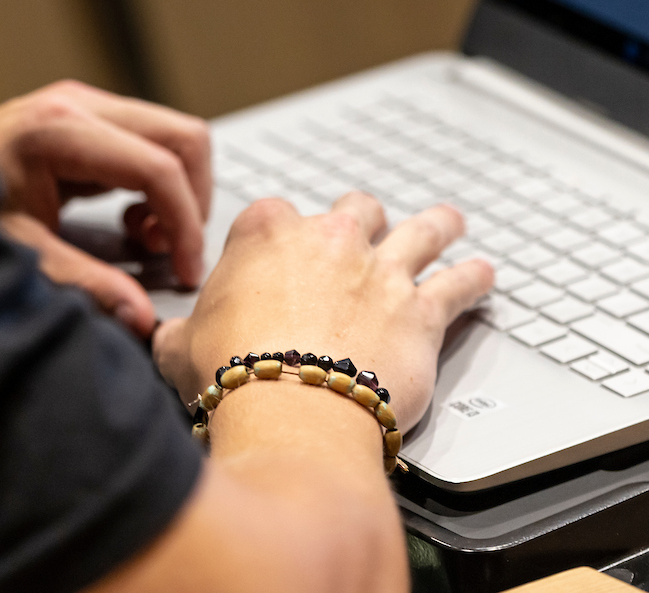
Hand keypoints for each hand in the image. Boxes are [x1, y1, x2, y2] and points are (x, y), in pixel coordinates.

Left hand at [0, 80, 211, 337]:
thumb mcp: (18, 256)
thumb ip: (84, 285)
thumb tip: (142, 318)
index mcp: (58, 130)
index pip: (158, 168)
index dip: (184, 224)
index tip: (185, 270)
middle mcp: (77, 105)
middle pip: (183, 138)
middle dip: (193, 202)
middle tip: (174, 252)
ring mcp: (86, 105)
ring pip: (177, 138)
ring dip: (180, 194)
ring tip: (148, 240)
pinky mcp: (91, 118)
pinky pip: (155, 145)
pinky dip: (160, 187)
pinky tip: (132, 222)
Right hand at [154, 192, 493, 431]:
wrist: (290, 409)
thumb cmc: (232, 377)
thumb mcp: (179, 348)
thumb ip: (178, 332)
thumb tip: (164, 337)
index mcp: (267, 235)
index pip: (277, 215)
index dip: (283, 235)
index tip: (288, 253)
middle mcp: (331, 241)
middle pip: (358, 211)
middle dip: (365, 220)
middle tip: (370, 230)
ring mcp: (382, 271)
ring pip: (422, 231)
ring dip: (437, 225)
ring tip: (449, 222)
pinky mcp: (422, 309)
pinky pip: (459, 284)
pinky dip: (474, 279)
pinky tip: (484, 276)